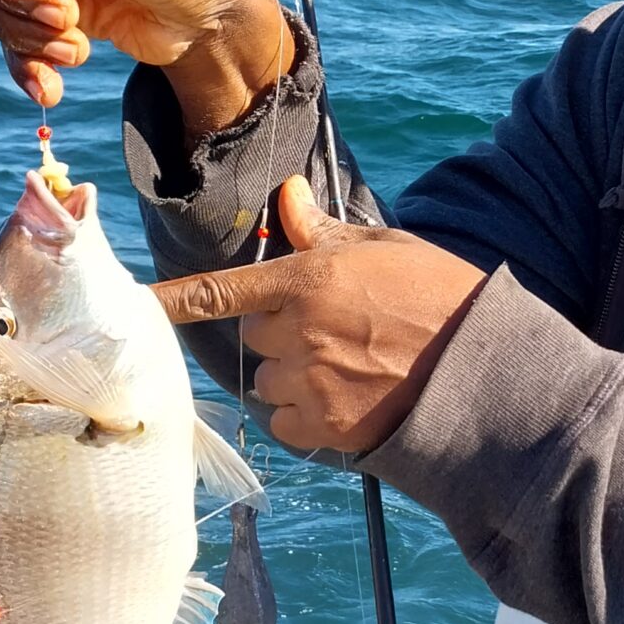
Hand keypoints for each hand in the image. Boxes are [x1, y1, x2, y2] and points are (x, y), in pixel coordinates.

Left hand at [155, 178, 486, 453]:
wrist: (484, 371)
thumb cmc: (440, 298)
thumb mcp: (385, 249)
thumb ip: (323, 232)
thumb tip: (287, 196)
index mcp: (309, 280)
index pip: (222, 291)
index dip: (175, 299)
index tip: (139, 304)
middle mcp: (299, 331)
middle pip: (255, 335)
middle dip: (283, 332)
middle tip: (337, 331)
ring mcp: (310, 382)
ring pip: (267, 381)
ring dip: (292, 376)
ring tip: (348, 369)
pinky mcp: (325, 427)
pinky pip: (286, 422)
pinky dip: (306, 415)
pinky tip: (348, 400)